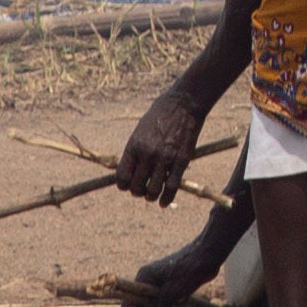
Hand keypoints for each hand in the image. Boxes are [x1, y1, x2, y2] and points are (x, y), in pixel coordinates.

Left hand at [113, 84, 207, 204]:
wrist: (183, 104)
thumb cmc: (160, 114)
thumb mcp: (141, 130)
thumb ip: (135, 150)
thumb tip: (130, 170)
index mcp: (134, 146)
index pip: (122, 177)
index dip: (124, 186)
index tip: (128, 186)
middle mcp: (147, 154)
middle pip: (136, 187)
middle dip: (137, 191)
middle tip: (142, 190)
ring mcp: (164, 159)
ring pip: (153, 190)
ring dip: (151, 196)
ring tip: (152, 195)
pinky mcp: (181, 161)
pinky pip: (171, 187)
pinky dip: (166, 198)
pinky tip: (164, 202)